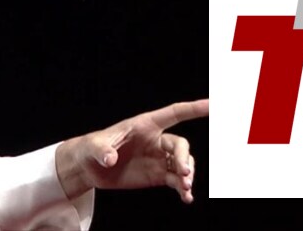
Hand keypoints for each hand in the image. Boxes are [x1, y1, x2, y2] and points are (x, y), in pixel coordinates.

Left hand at [55, 98, 208, 203]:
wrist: (90, 168)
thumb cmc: (92, 148)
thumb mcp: (94, 146)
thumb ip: (103, 150)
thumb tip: (110, 159)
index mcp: (145, 125)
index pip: (174, 113)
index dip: (194, 108)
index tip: (212, 105)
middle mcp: (156, 140)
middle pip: (180, 145)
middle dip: (184, 158)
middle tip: (183, 173)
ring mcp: (158, 158)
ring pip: (182, 164)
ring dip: (187, 175)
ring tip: (185, 187)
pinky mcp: (157, 175)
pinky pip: (176, 181)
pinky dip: (184, 189)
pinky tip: (186, 198)